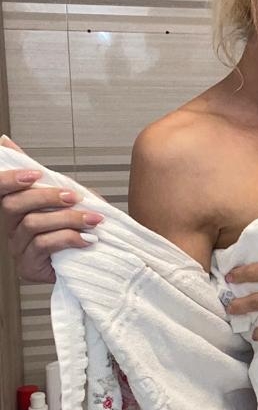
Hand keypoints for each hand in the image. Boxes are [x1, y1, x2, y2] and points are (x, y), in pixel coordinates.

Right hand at [0, 136, 104, 282]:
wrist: (98, 257)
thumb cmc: (77, 225)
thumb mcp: (63, 195)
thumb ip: (39, 173)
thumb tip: (5, 142)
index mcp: (15, 209)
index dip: (10, 178)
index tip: (35, 173)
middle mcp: (11, 228)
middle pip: (14, 205)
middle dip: (47, 197)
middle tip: (74, 196)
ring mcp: (18, 248)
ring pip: (31, 225)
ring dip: (66, 218)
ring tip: (92, 219)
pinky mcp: (29, 267)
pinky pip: (42, 246)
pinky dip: (69, 238)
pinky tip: (86, 239)